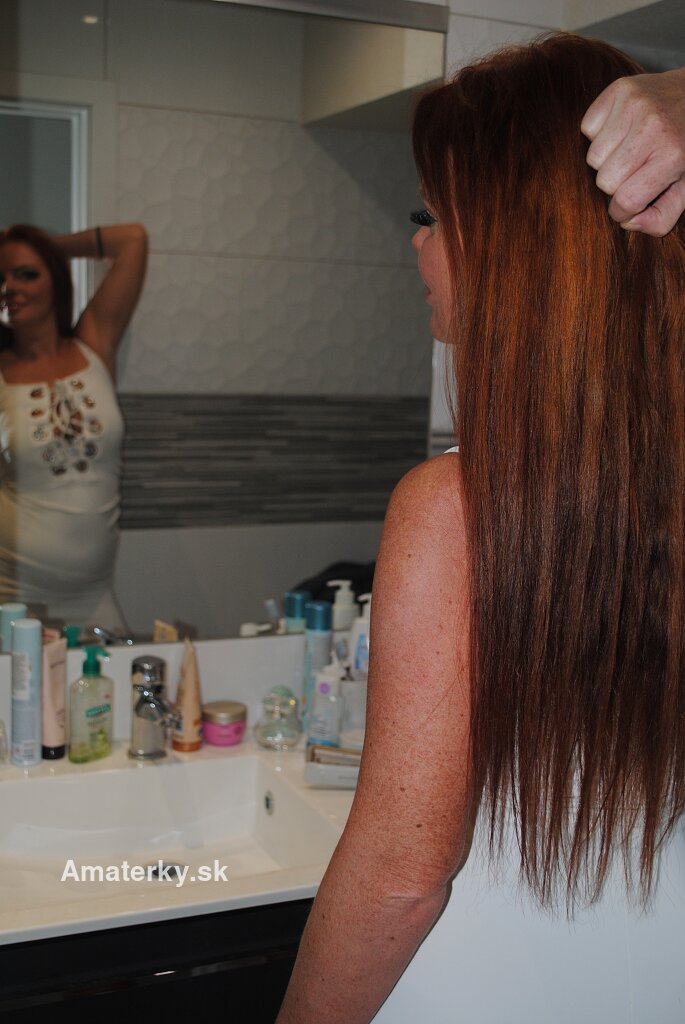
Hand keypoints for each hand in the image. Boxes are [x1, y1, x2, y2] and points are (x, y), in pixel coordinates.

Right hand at [581, 67, 684, 235]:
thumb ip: (661, 217)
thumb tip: (627, 223)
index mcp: (673, 155)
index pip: (626, 201)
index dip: (623, 211)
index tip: (630, 205)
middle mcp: (652, 127)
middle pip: (605, 181)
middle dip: (616, 184)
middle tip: (635, 171)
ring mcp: (633, 104)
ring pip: (593, 157)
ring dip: (607, 160)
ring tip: (629, 149)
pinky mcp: (619, 89)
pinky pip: (588, 128)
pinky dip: (599, 134)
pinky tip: (621, 130)